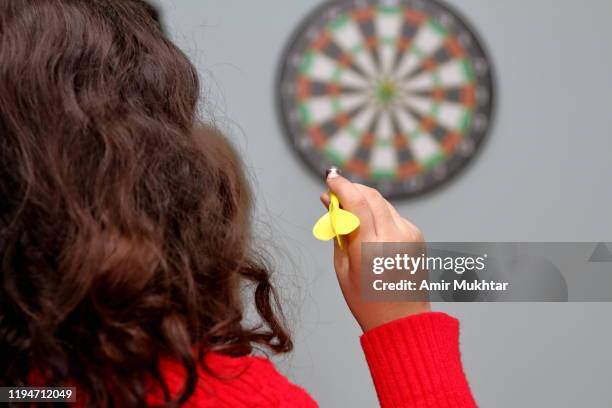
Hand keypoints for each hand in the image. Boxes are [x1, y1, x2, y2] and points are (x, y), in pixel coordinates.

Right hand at [321, 174, 429, 331]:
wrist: (402, 320)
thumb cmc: (367, 299)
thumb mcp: (343, 266)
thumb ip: (338, 229)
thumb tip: (331, 201)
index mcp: (371, 248)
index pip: (357, 202)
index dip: (342, 185)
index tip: (330, 178)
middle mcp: (394, 237)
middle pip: (372, 196)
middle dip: (352, 188)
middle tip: (336, 192)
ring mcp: (409, 234)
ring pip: (382, 203)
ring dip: (364, 200)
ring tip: (349, 212)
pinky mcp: (417, 235)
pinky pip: (393, 214)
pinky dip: (378, 213)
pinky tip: (369, 228)